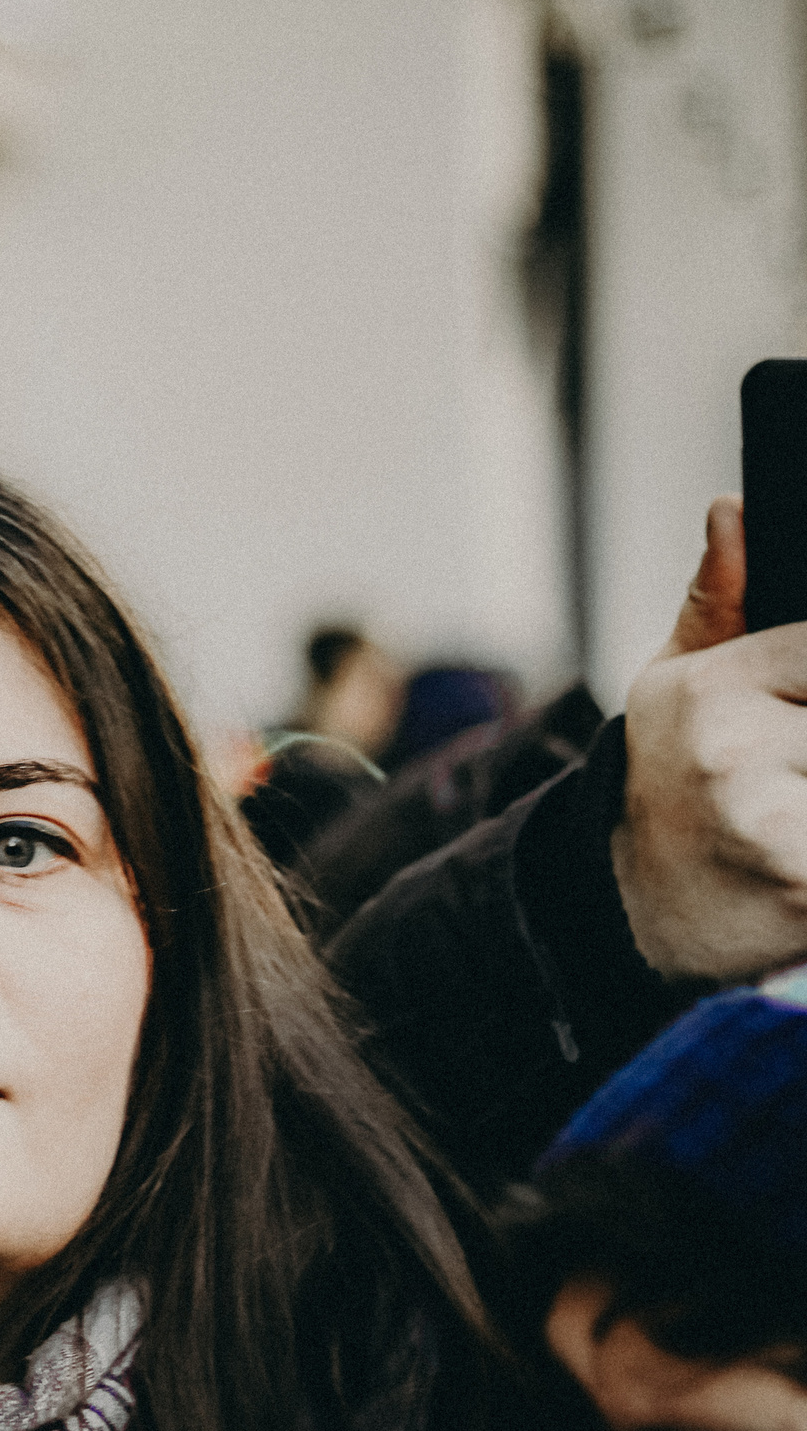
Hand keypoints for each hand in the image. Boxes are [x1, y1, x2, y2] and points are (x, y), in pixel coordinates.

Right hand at [615, 496, 806, 979]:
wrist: (639, 921)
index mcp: (708, 690)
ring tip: (791, 804)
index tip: (797, 724)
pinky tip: (799, 848)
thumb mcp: (676, 691)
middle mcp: (727, 748)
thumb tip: (732, 509)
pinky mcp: (802, 885)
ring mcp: (763, 821)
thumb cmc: (675, 790)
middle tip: (794, 765)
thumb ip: (719, 604)